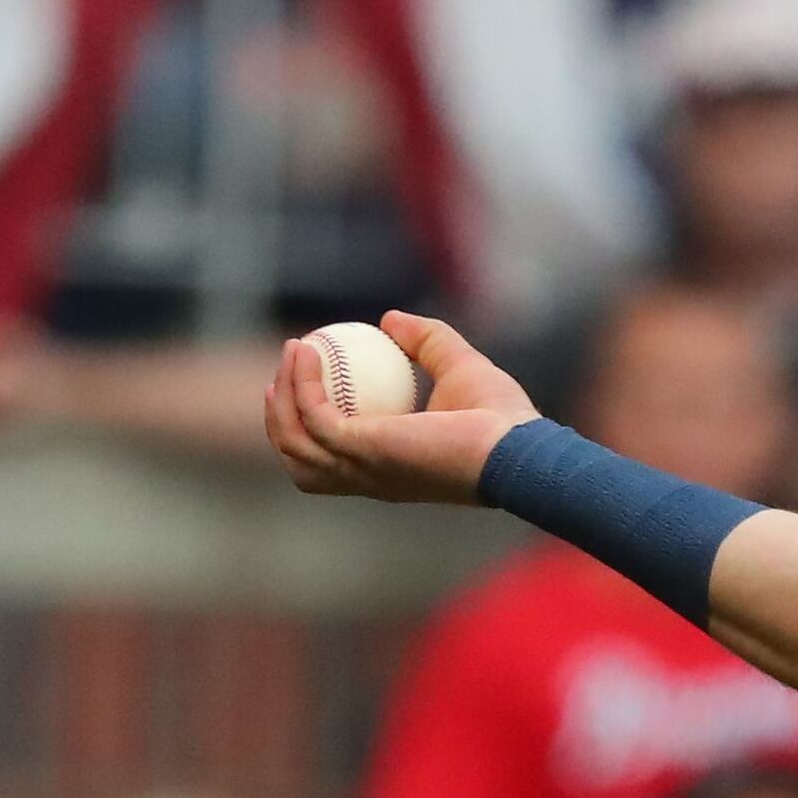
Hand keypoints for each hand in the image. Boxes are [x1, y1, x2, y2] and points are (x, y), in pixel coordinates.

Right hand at [264, 314, 537, 507]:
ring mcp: (362, 468)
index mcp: (387, 468)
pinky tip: (307, 351)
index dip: (307, 426)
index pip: (332, 460)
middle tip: (280, 377)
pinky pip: (315, 416)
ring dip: (284, 398)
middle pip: (301, 461)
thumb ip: (426, 341)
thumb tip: (391, 320)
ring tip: (293, 353)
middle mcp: (368, 477)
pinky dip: (303, 384)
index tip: (301, 385)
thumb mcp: (458, 365)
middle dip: (279, 422)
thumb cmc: (500, 417)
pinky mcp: (362, 451)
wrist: (517, 445)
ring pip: (296, 442)